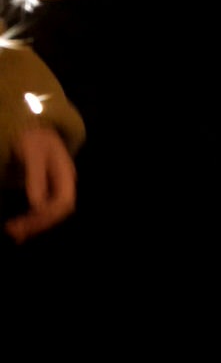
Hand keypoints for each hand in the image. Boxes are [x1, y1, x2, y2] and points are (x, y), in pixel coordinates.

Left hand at [4, 126, 75, 242]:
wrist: (32, 129)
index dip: (47, 215)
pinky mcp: (45, 192)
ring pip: (51, 213)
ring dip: (34, 225)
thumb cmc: (32, 138)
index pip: (64, 202)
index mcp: (66, 174)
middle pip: (58, 211)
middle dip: (38, 223)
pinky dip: (31, 220)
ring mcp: (55, 188)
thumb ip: (36, 176)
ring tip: (13, 233)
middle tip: (13, 232)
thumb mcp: (32, 152)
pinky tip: (18, 227)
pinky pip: (42, 210)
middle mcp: (64, 184)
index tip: (25, 221)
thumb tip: (36, 204)